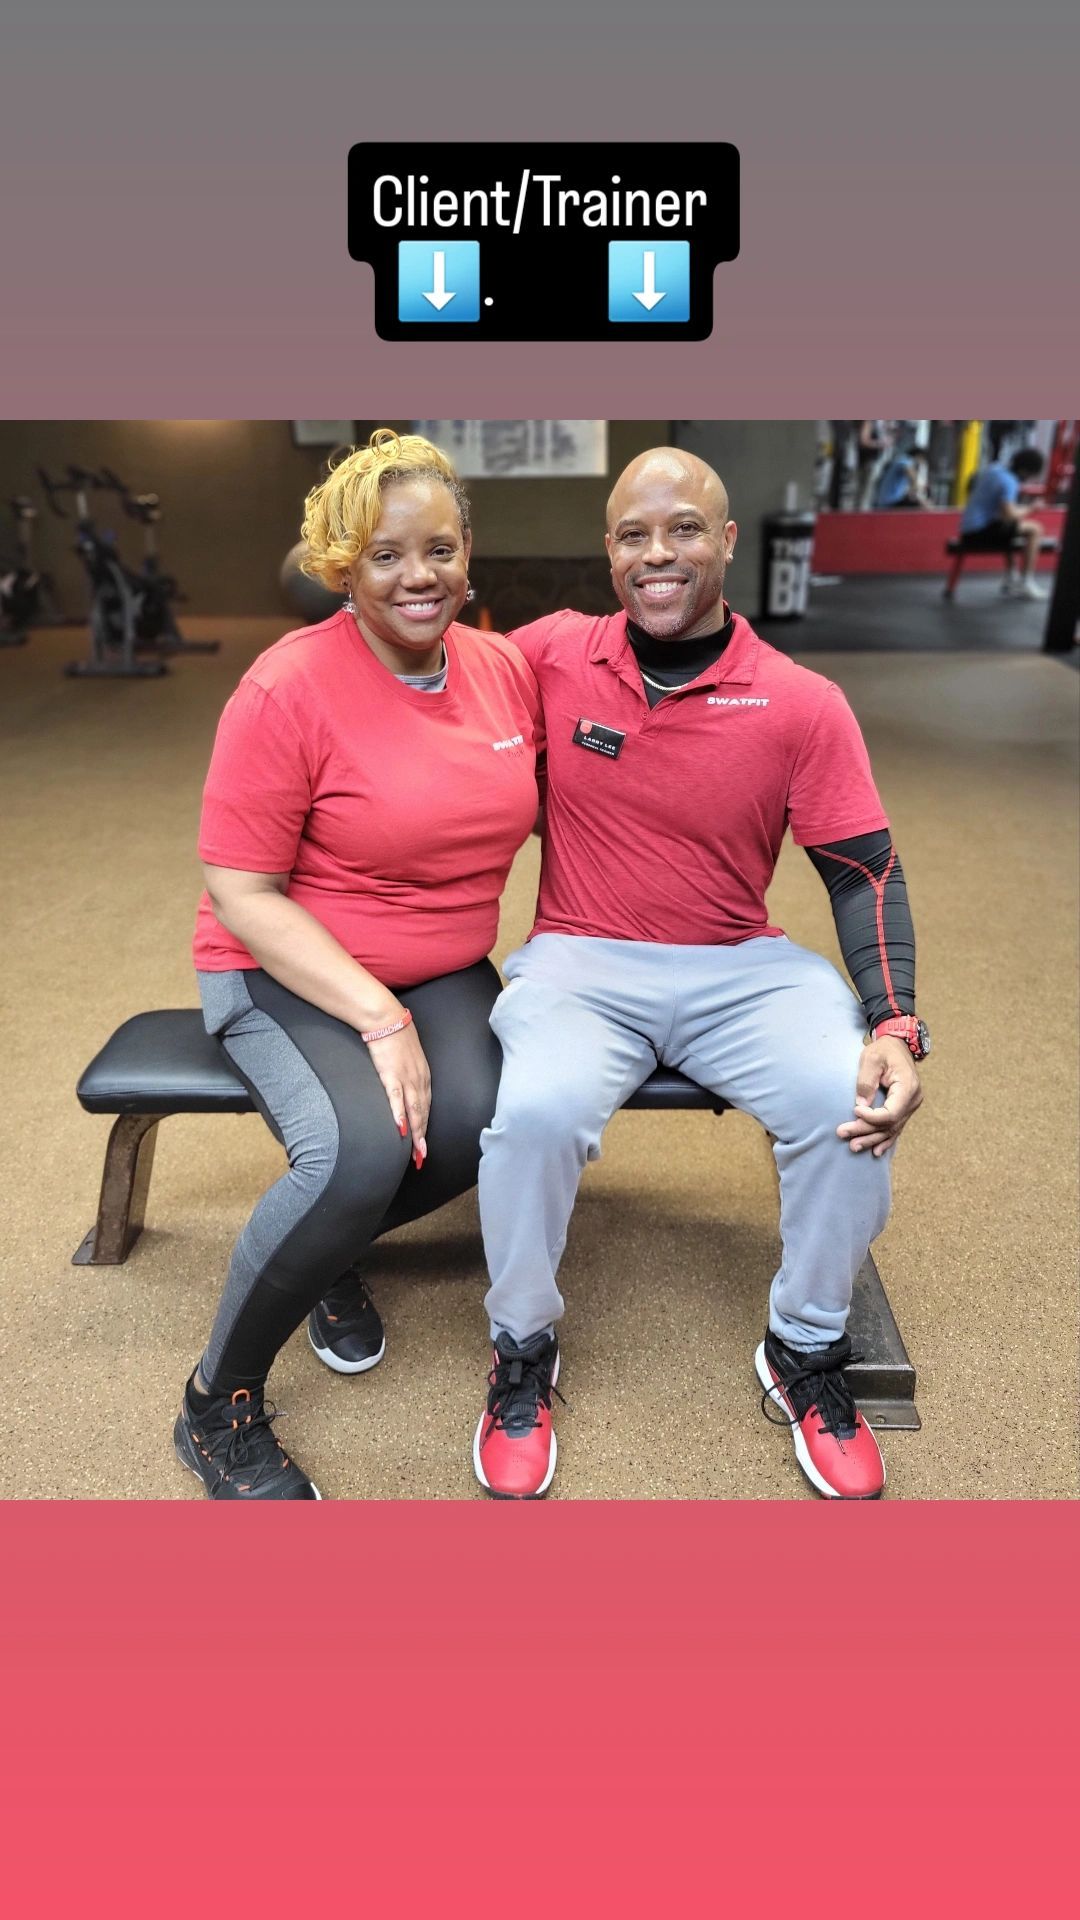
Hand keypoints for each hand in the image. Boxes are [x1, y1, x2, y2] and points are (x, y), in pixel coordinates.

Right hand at [365, 1018, 431, 1167]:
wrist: (386, 1018)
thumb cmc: (395, 1035)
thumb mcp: (408, 1057)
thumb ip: (409, 1073)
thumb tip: (405, 1086)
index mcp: (423, 1076)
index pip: (426, 1107)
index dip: (425, 1127)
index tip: (423, 1144)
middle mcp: (419, 1080)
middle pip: (422, 1113)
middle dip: (422, 1137)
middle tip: (422, 1158)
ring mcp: (406, 1078)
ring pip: (414, 1110)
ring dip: (416, 1133)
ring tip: (416, 1152)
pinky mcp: (391, 1073)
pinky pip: (396, 1098)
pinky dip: (400, 1114)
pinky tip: (401, 1129)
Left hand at [837, 1037, 922, 1156]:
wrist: (898, 1045)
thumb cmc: (884, 1049)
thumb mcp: (872, 1058)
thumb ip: (866, 1081)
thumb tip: (860, 1105)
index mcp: (907, 1087)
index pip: (890, 1113)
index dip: (871, 1117)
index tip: (853, 1110)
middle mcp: (912, 1100)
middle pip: (889, 1124)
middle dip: (865, 1130)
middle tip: (843, 1133)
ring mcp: (910, 1106)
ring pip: (891, 1129)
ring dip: (872, 1139)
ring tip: (853, 1146)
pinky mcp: (905, 1108)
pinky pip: (896, 1128)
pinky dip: (885, 1140)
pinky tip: (876, 1151)